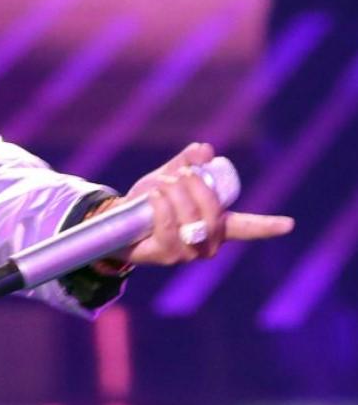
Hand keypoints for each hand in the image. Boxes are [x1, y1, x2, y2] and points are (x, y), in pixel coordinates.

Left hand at [107, 142, 294, 266]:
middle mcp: (206, 243)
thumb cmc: (148, 203)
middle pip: (214, 216)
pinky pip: (170, 228)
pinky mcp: (165, 256)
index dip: (267, 226)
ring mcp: (187, 253)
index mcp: (215, 225)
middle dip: (199, 189)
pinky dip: (162, 207)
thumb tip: (204, 149)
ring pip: (193, 221)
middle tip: (182, 173)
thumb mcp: (168, 179)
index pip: (246, 227)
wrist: (115, 221)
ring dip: (177, 195)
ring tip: (163, 183)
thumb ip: (186, 164)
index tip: (289, 224)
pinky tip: (153, 196)